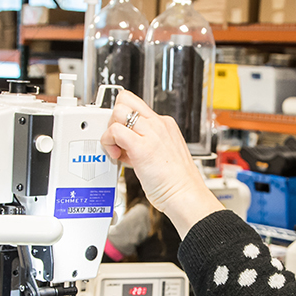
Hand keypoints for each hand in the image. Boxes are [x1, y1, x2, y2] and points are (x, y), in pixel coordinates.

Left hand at [100, 91, 223, 237]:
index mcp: (165, 124)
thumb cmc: (176, 182)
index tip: (123, 136)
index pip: (136, 105)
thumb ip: (144, 145)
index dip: (124, 118)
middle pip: (125, 100)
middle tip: (117, 140)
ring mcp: (151, 133)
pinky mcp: (142, 147)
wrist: (186, 194)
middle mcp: (159, 124)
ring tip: (117, 150)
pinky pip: (115, 131)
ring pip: (118, 112)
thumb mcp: (162, 154)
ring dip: (110, 131)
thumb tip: (125, 147)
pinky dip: (108, 142)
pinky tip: (116, 157)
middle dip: (114, 119)